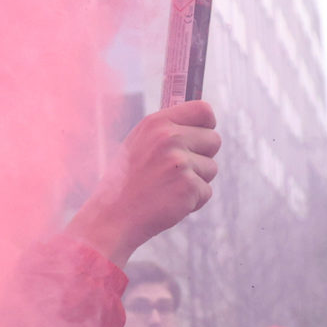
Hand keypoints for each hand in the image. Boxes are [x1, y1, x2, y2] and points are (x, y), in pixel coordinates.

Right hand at [66, 101, 221, 262]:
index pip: (203, 109)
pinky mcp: (188, 186)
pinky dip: (193, 201)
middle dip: (202, 156)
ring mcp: (180, 162)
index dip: (207, 125)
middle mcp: (169, 138)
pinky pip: (206, 191)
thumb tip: (201, 124)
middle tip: (177, 170)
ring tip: (168, 187)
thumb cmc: (126, 181)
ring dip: (196, 181)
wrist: (113, 216)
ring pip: (211, 168)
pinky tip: (169, 202)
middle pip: (214, 140)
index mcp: (157, 123)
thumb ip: (167, 131)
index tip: (201, 138)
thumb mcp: (139, 143)